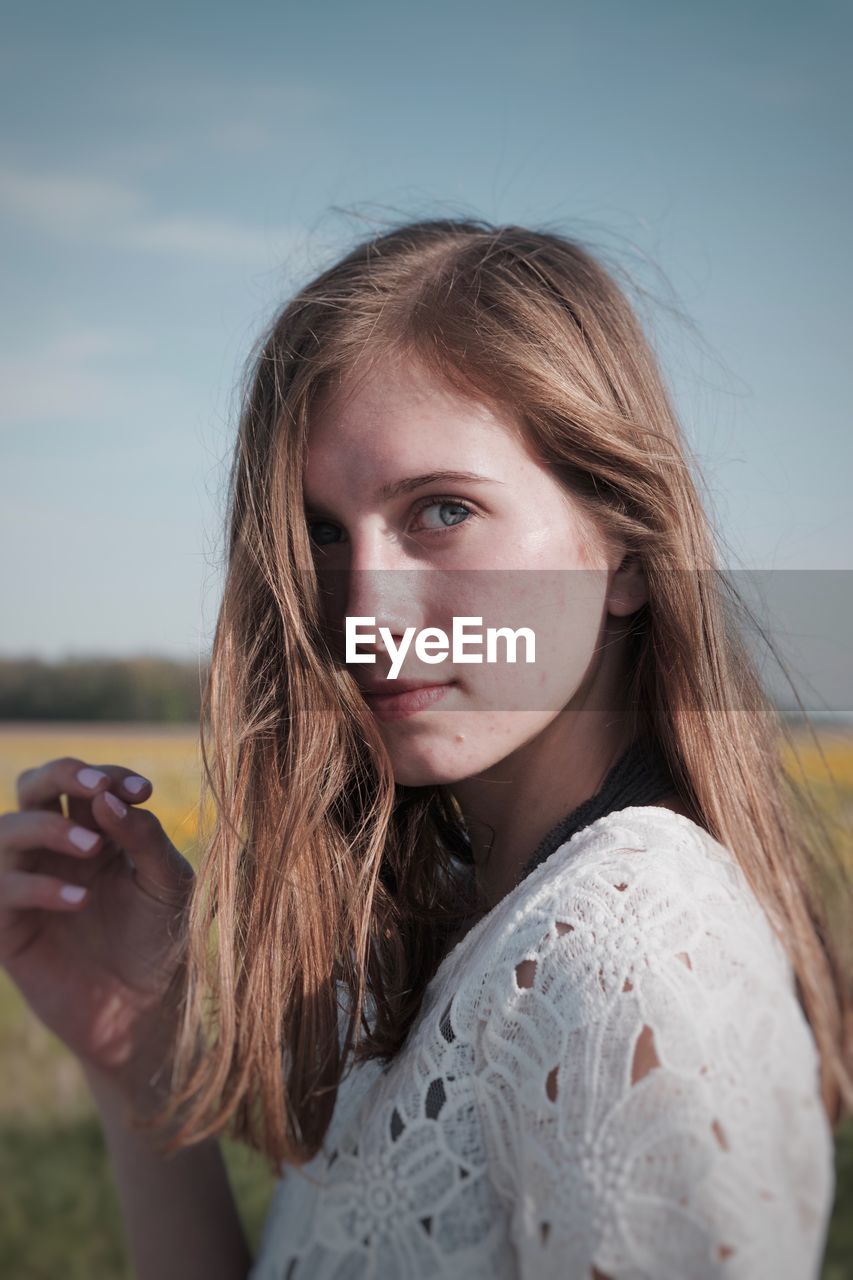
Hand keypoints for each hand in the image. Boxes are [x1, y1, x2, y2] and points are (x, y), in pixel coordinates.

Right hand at [0, 755, 195, 1103]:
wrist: (146, 1011)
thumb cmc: (161, 939)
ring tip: (93, 848)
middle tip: (97, 788)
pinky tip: (80, 899)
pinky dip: (39, 887)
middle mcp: (54, 850)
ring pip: (7, 830)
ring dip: (47, 829)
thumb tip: (107, 798)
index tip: (144, 790)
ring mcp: (28, 885)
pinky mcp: (10, 928)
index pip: (85, 782)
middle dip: (61, 774)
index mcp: (95, 831)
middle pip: (32, 786)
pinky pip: (3, 890)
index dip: (109, 775)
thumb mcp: (168, 883)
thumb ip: (144, 838)